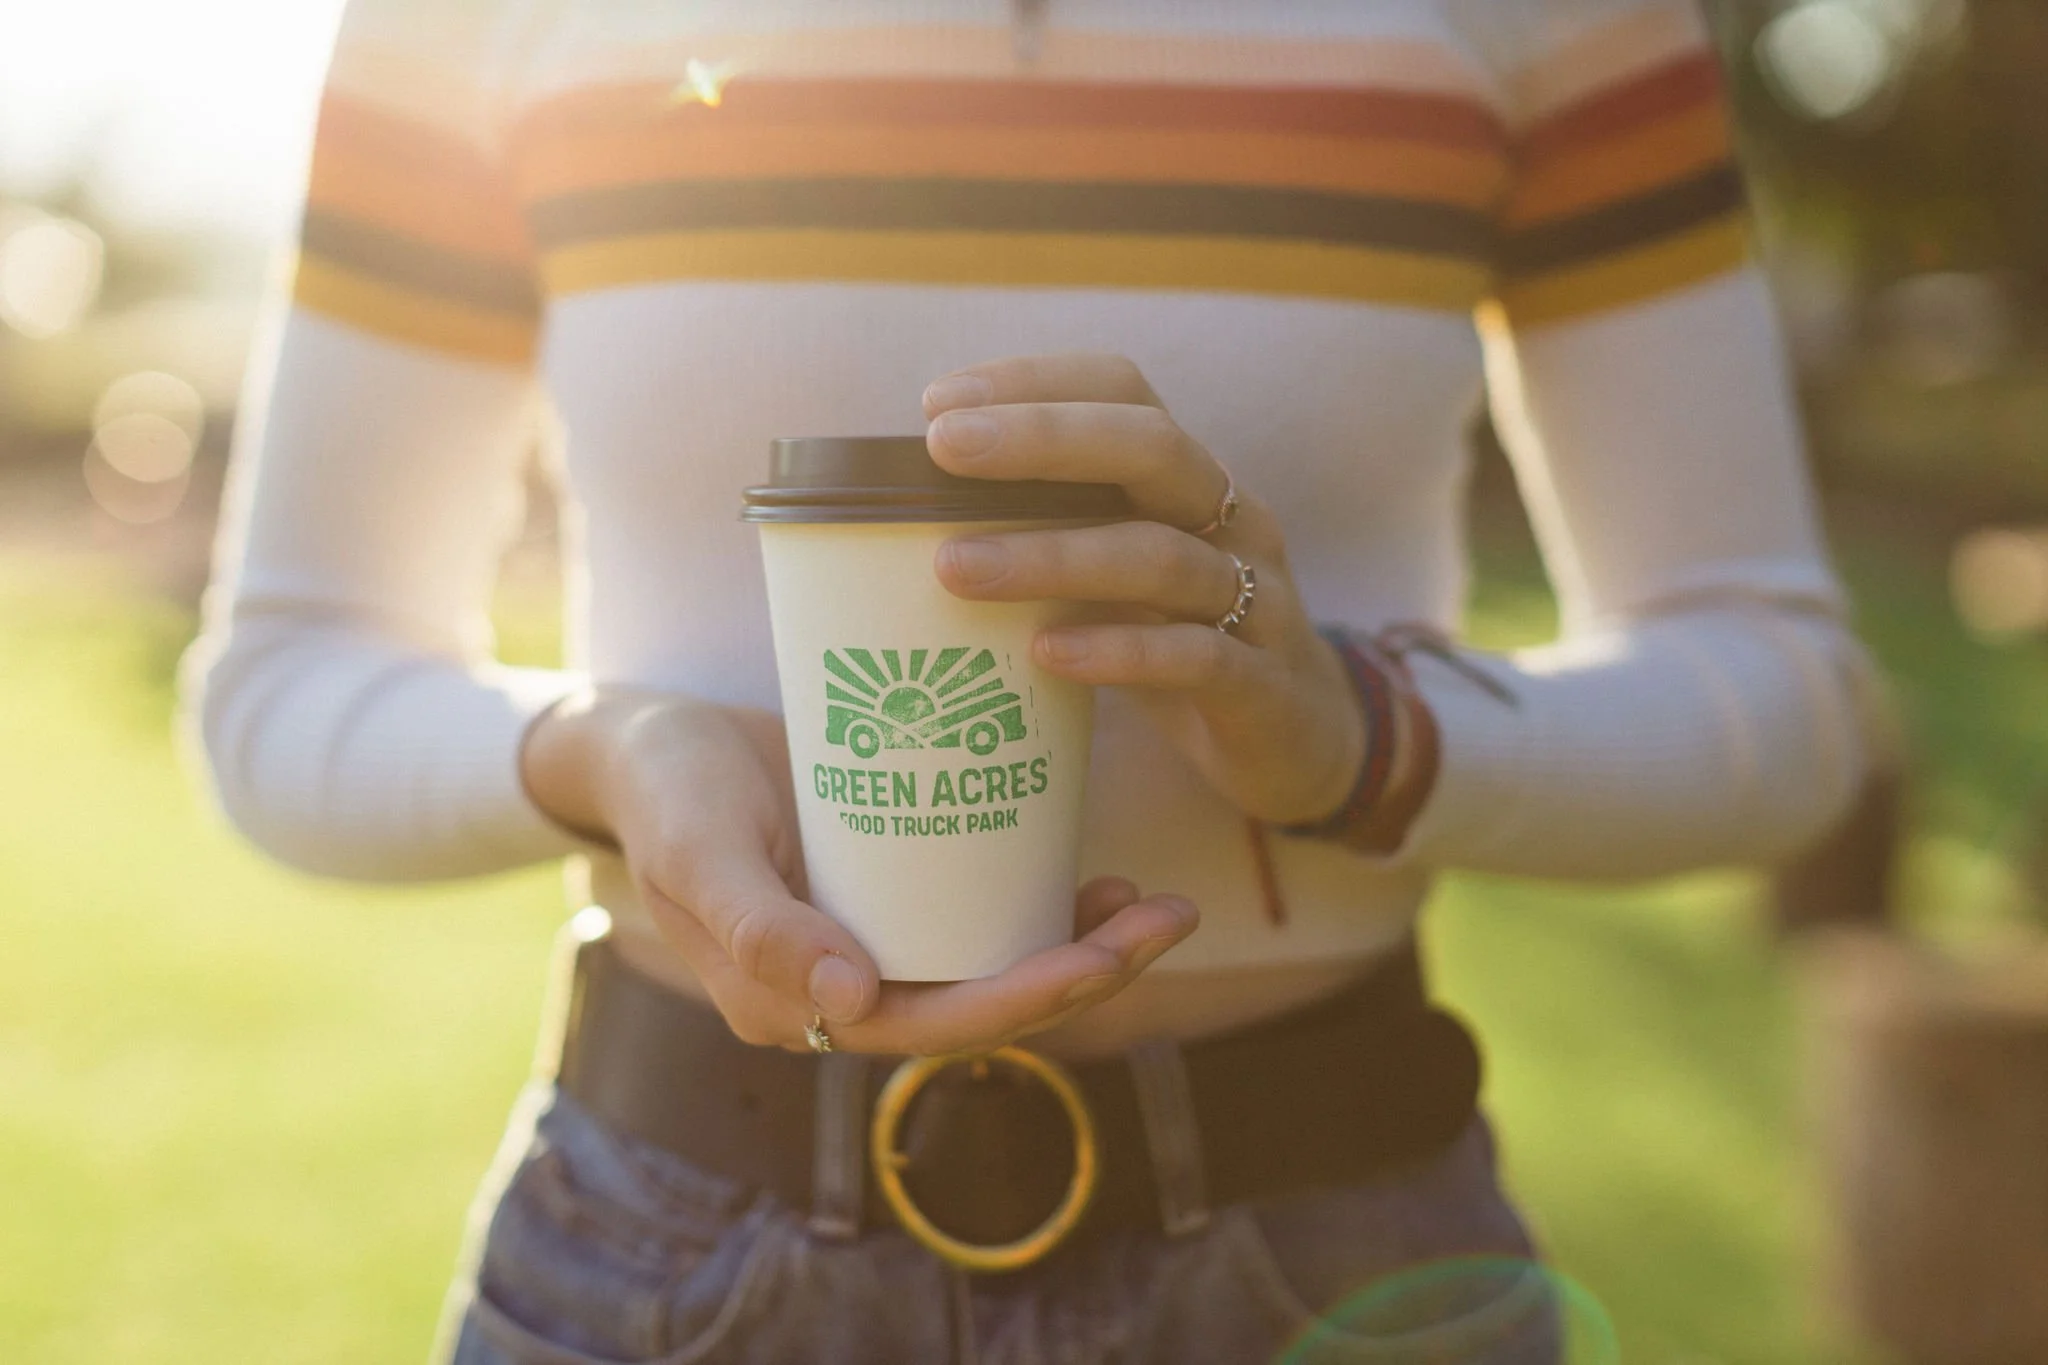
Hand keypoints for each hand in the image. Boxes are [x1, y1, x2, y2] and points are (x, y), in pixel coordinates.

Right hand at [520, 688, 1198, 1053]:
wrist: (649, 741)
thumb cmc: (667, 791)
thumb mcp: (700, 849)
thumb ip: (760, 928)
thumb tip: (850, 1003)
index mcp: (798, 1006)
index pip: (933, 1026)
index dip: (1025, 1000)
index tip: (1101, 957)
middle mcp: (847, 989)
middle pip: (986, 1004)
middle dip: (1085, 974)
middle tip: (1170, 920)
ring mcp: (874, 942)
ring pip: (994, 965)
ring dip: (1082, 948)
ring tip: (1160, 907)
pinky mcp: (892, 893)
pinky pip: (978, 914)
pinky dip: (1041, 902)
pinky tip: (1099, 874)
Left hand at [924, 354, 1365, 825]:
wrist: (1300, 744)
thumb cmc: (1178, 645)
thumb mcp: (1118, 577)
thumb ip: (1047, 536)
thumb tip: (901, 517)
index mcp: (1189, 481)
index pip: (1123, 393)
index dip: (1035, 384)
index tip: (935, 404)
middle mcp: (1232, 521)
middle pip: (1152, 447)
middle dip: (1042, 439)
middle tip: (944, 448)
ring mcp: (1257, 602)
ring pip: (1161, 556)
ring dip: (1053, 555)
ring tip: (955, 568)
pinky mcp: (1263, 689)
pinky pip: (1196, 657)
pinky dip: (1118, 650)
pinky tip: (1046, 653)